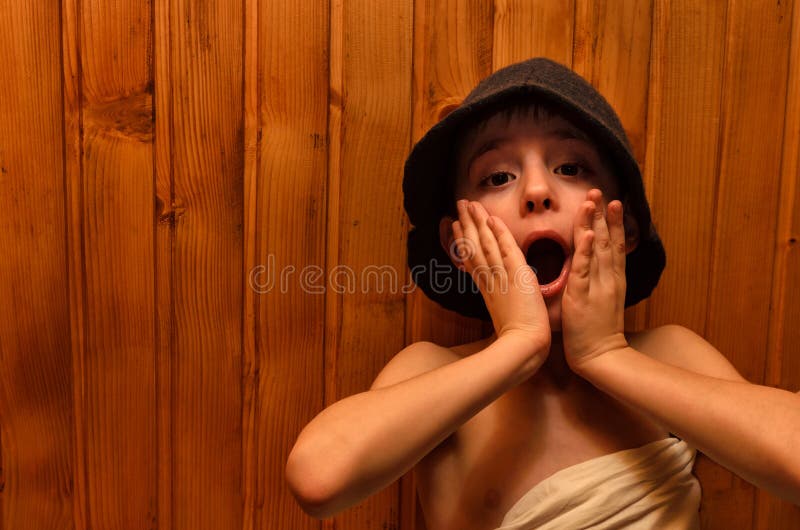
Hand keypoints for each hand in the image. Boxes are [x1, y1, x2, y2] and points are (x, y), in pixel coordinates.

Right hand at [451, 200, 550, 355]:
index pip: (472, 260)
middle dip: (466, 224)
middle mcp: (490, 280)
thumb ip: (500, 307)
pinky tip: (492, 218)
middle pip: (473, 247)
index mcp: (487, 291)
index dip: (463, 241)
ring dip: (477, 222)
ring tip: (469, 204)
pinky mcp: (517, 274)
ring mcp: (502, 276)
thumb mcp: (504, 321)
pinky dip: (499, 232)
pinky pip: (506, 248)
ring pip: (486, 243)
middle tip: (459, 204)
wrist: (524, 346)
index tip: (455, 226)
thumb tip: (498, 305)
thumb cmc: (518, 341)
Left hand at [561, 189, 628, 369]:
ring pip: (599, 249)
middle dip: (605, 215)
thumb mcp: (601, 301)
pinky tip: (589, 233)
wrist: (601, 357)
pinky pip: (585, 270)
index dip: (614, 223)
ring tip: (596, 201)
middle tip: (601, 190)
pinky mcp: (583, 296)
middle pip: (609, 241)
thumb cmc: (595, 331)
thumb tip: (592, 267)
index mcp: (612, 280)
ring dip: (597, 224)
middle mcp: (609, 279)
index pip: (615, 246)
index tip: (612, 202)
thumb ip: (598, 283)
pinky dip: (587, 251)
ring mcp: (598, 286)